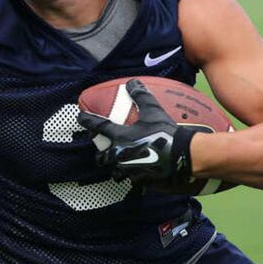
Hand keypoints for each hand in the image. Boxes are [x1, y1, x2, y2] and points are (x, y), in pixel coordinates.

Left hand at [78, 79, 194, 186]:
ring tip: (120, 165)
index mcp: (121, 137)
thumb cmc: (165, 132)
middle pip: (102, 157)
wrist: (183, 156)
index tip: (80, 117)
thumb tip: (132, 82)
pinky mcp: (141, 181)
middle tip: (103, 150)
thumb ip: (141, 96)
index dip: (87, 120)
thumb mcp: (153, 111)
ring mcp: (130, 170)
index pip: (99, 127)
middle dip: (100, 154)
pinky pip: (132, 181)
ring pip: (115, 173)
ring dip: (115, 168)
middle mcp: (120, 155)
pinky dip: (133, 177)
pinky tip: (139, 174)